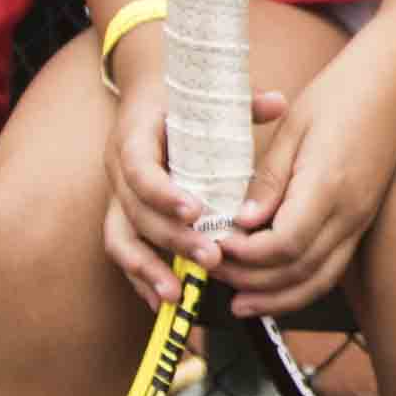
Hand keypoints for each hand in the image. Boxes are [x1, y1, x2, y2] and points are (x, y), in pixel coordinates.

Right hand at [99, 52, 295, 302]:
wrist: (148, 98)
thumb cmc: (182, 100)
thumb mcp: (206, 94)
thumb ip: (242, 101)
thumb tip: (278, 103)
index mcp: (134, 136)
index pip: (139, 168)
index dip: (163, 193)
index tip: (195, 211)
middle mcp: (118, 170)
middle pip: (135, 211)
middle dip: (172, 238)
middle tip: (210, 256)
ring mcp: (117, 197)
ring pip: (120, 239)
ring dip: (147, 269)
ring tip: (177, 293)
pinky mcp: (123, 218)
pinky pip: (124, 252)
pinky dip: (141, 279)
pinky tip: (163, 301)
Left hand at [218, 69, 395, 317]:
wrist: (390, 89)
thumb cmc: (338, 98)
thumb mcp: (292, 130)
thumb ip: (268, 181)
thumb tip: (243, 222)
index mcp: (327, 187)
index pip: (285, 243)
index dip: (246, 255)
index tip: (217, 245)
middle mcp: (349, 214)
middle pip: (299, 271)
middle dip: (252, 282)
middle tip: (214, 273)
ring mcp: (359, 223)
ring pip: (318, 281)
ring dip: (277, 299)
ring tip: (240, 304)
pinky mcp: (360, 224)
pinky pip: (330, 269)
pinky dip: (299, 286)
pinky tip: (273, 289)